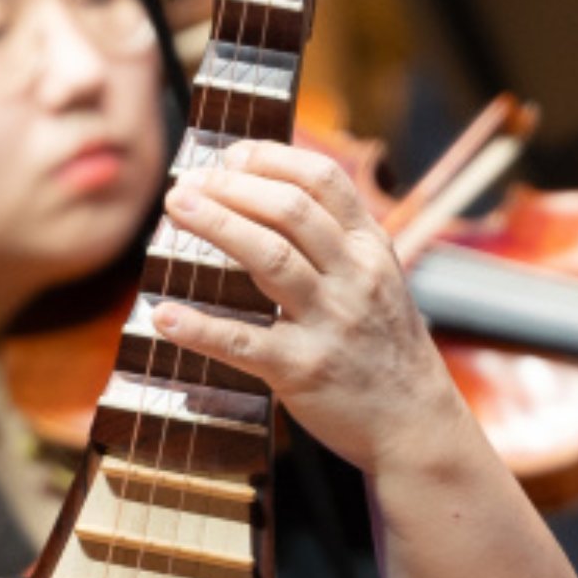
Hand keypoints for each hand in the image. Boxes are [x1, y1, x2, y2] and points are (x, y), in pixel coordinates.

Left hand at [153, 141, 468, 474]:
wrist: (413, 422)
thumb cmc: (381, 344)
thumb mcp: (376, 278)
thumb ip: (334, 238)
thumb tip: (263, 192)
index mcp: (370, 247)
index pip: (323, 180)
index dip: (272, 159)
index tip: (230, 155)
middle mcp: (354, 276)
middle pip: (290, 211)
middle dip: (234, 187)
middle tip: (189, 181)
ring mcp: (330, 323)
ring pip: (270, 259)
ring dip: (218, 226)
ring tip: (176, 207)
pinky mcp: (303, 370)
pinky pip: (244, 342)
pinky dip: (200, 327)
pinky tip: (164, 315)